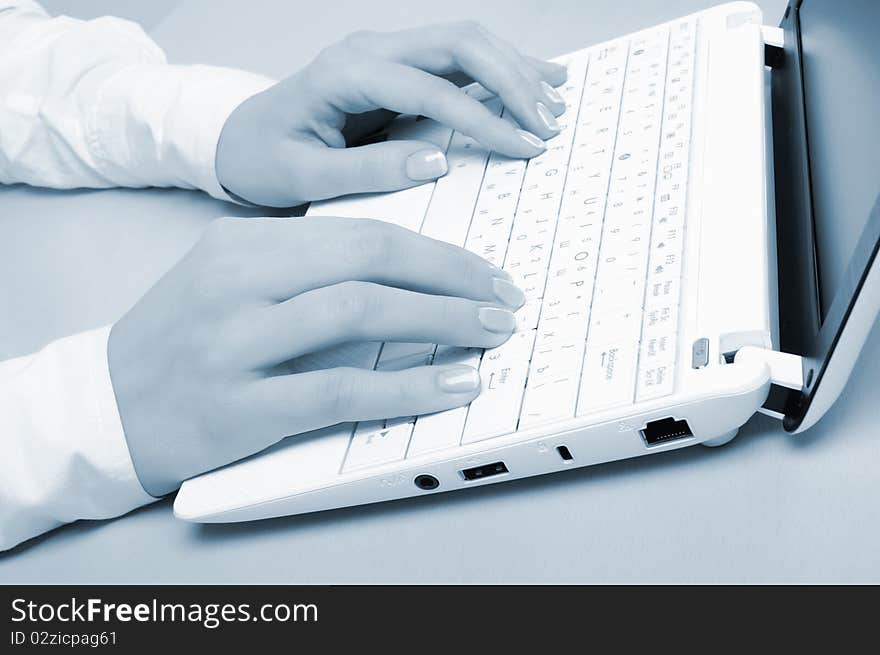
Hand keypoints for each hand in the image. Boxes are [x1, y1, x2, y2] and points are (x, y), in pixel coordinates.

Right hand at [108, 217, 524, 495]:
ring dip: (441, 319)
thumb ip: (306, 271)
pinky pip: (340, 389)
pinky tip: (452, 386)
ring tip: (491, 332)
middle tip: (503, 296)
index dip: (434, 251)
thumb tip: (405, 275)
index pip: (360, 231)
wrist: (107, 402)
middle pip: (369, 258)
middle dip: (451, 275)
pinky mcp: (242, 406)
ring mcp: (237, 342)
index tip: (481, 270)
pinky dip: (407, 387)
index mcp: (242, 241)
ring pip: (360, 311)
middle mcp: (239, 281)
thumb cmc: (182, 340)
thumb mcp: (233, 281)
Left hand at [215, 22, 566, 206]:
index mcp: (344, 74)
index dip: (483, 116)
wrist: (238, 139)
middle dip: (512, 81)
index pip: (430, 86)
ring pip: (465, 43)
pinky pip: (457, 58)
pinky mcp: (396, 67)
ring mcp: (385, 53)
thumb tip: (437, 162)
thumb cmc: (263, 158)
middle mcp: (368, 50)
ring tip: (555, 102)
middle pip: (458, 44)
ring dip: (514, 69)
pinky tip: (536, 79)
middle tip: (548, 124)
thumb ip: (368, 171)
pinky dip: (499, 69)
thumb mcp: (304, 176)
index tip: (524, 146)